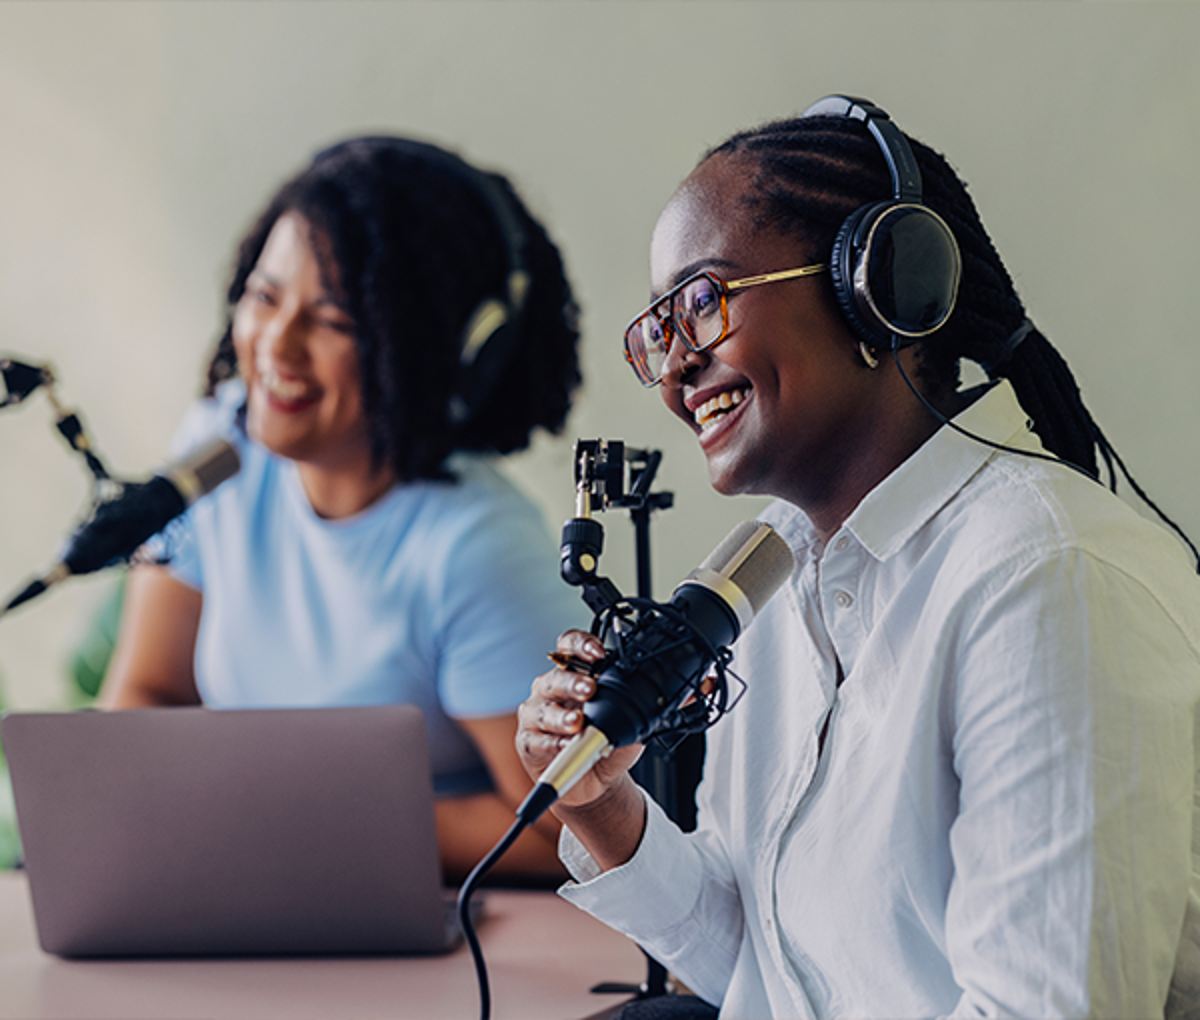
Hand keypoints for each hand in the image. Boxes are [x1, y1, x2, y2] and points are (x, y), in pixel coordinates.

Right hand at [517, 629, 642, 808]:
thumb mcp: (634, 722)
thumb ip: (651, 705)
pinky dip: (553, 742)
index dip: (581, 645)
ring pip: (543, 708)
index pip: (571, 647)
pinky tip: (566, 744)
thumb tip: (688, 691)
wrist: (596, 782)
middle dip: (573, 681)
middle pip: (556, 676)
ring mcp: (538, 715)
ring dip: (562, 715)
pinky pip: (536, 739)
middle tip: (590, 688)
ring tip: (578, 721)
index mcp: (576, 675)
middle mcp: (552, 689)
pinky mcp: (529, 743)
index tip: (599, 652)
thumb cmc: (609, 743)